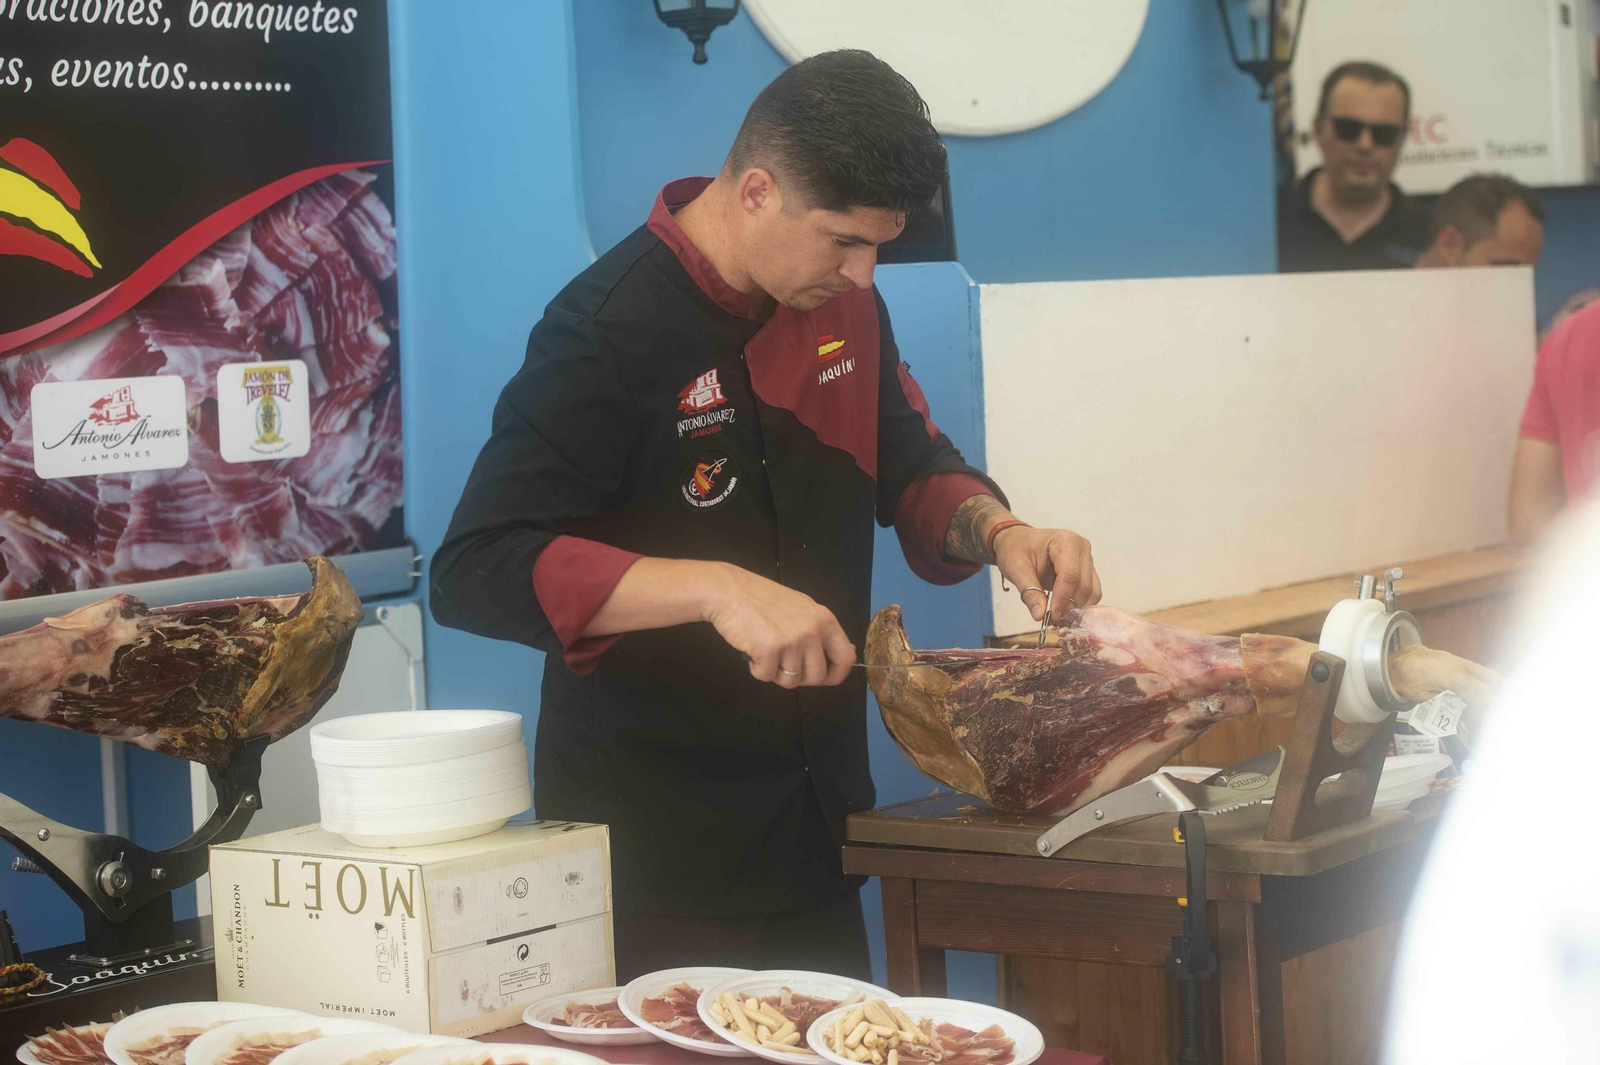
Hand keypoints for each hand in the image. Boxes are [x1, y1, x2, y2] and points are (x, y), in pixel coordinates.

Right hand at [701, 563, 855, 687]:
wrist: (729, 591)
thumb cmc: (761, 598)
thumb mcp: (802, 607)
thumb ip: (821, 630)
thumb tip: (845, 653)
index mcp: (824, 619)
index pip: (845, 658)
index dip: (836, 675)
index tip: (826, 678)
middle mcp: (812, 631)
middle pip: (817, 677)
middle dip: (799, 677)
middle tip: (783, 663)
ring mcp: (792, 641)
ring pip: (791, 681)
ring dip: (775, 671)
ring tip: (765, 649)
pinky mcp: (769, 650)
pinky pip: (766, 676)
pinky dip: (757, 669)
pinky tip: (753, 649)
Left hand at [992, 526, 1101, 623]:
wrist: (1018, 541)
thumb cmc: (1017, 549)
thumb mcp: (1016, 569)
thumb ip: (1029, 591)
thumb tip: (1040, 615)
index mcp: (1065, 542)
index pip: (1070, 576)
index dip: (1062, 599)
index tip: (1052, 616)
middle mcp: (1082, 548)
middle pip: (1084, 586)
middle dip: (1069, 606)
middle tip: (1052, 620)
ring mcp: (1087, 559)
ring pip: (1092, 592)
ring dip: (1077, 608)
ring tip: (1056, 617)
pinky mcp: (1088, 570)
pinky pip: (1091, 592)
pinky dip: (1079, 604)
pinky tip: (1063, 610)